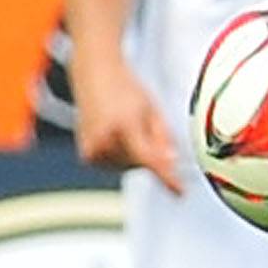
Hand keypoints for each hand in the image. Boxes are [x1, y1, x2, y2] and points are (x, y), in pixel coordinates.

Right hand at [71, 56, 187, 190]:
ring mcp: (93, 149)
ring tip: (125, 126)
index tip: (180, 192)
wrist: (94, 75)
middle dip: (149, 153)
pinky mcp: (87, 156)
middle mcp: (105, 139)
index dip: (166, 177)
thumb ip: (164, 138)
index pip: (149, 158)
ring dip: (135, 155)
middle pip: (140, 164)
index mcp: (125, 124)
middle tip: (142, 126)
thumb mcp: (153, 110)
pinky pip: (115, 166)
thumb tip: (173, 164)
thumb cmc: (127, 89)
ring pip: (128, 167)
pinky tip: (116, 134)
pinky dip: (121, 156)